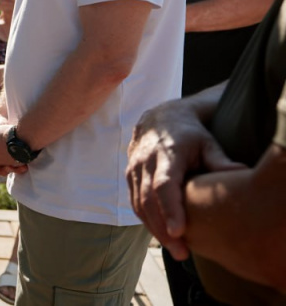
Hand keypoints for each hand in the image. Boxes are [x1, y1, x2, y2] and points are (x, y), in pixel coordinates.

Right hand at [126, 100, 244, 259]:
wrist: (158, 119)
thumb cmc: (188, 135)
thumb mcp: (207, 143)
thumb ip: (220, 160)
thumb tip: (241, 174)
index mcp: (166, 153)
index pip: (163, 185)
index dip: (169, 209)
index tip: (178, 231)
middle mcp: (145, 162)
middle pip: (148, 200)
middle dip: (162, 228)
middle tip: (181, 252)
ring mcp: (133, 169)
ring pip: (139, 204)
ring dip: (154, 229)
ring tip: (175, 250)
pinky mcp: (129, 177)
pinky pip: (135, 203)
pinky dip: (147, 221)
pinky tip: (162, 236)